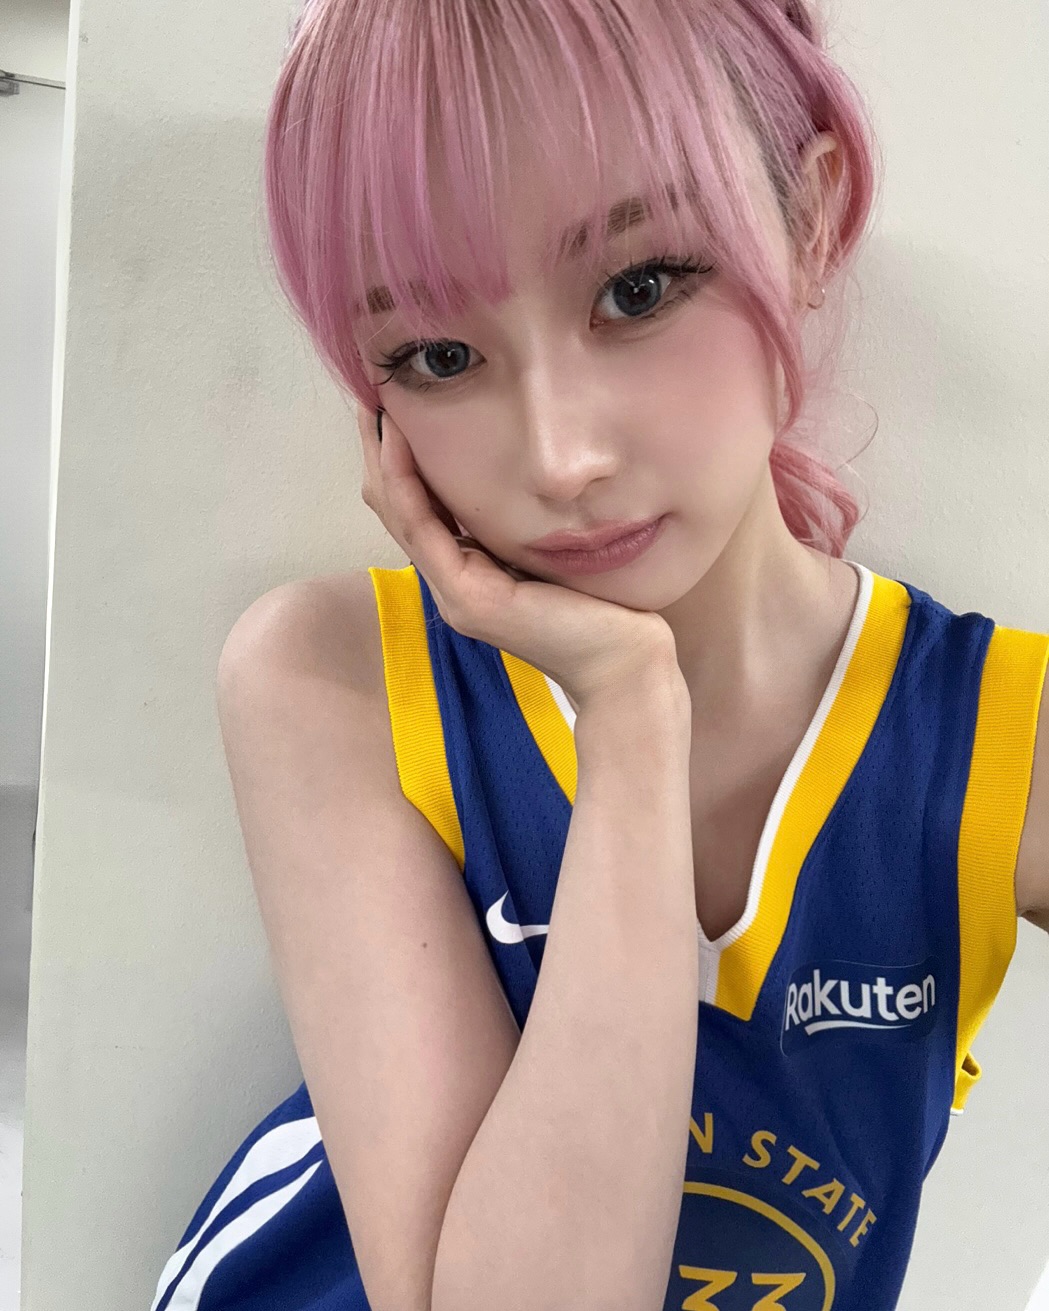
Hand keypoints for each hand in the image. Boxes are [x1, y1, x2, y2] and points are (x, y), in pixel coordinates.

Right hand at [356, 403, 683, 711]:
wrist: (626, 663)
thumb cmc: (605, 606)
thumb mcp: (554, 550)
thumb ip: (524, 523)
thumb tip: (517, 470)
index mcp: (468, 574)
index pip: (417, 509)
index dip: (398, 458)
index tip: (394, 405)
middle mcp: (452, 583)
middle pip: (395, 507)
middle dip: (379, 450)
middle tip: (372, 392)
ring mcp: (454, 594)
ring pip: (398, 514)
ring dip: (382, 458)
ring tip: (375, 407)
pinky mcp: (468, 598)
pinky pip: (422, 529)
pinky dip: (405, 482)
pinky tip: (400, 442)